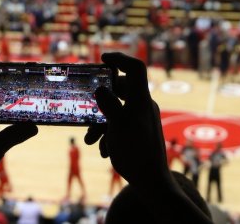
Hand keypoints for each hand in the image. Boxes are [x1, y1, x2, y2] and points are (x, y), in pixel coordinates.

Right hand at [85, 52, 168, 185]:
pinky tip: (103, 150)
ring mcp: (141, 119)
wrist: (151, 181)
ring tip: (90, 140)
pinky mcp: (138, 132)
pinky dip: (108, 133)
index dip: (120, 59)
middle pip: (120, 90)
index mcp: (141, 99)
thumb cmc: (135, 152)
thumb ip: (109, 105)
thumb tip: (100, 89)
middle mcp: (143, 106)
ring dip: (100, 123)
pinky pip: (119, 124)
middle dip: (100, 101)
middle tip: (87, 106)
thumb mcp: (117, 126)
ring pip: (116, 110)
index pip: (136, 68)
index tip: (102, 59)